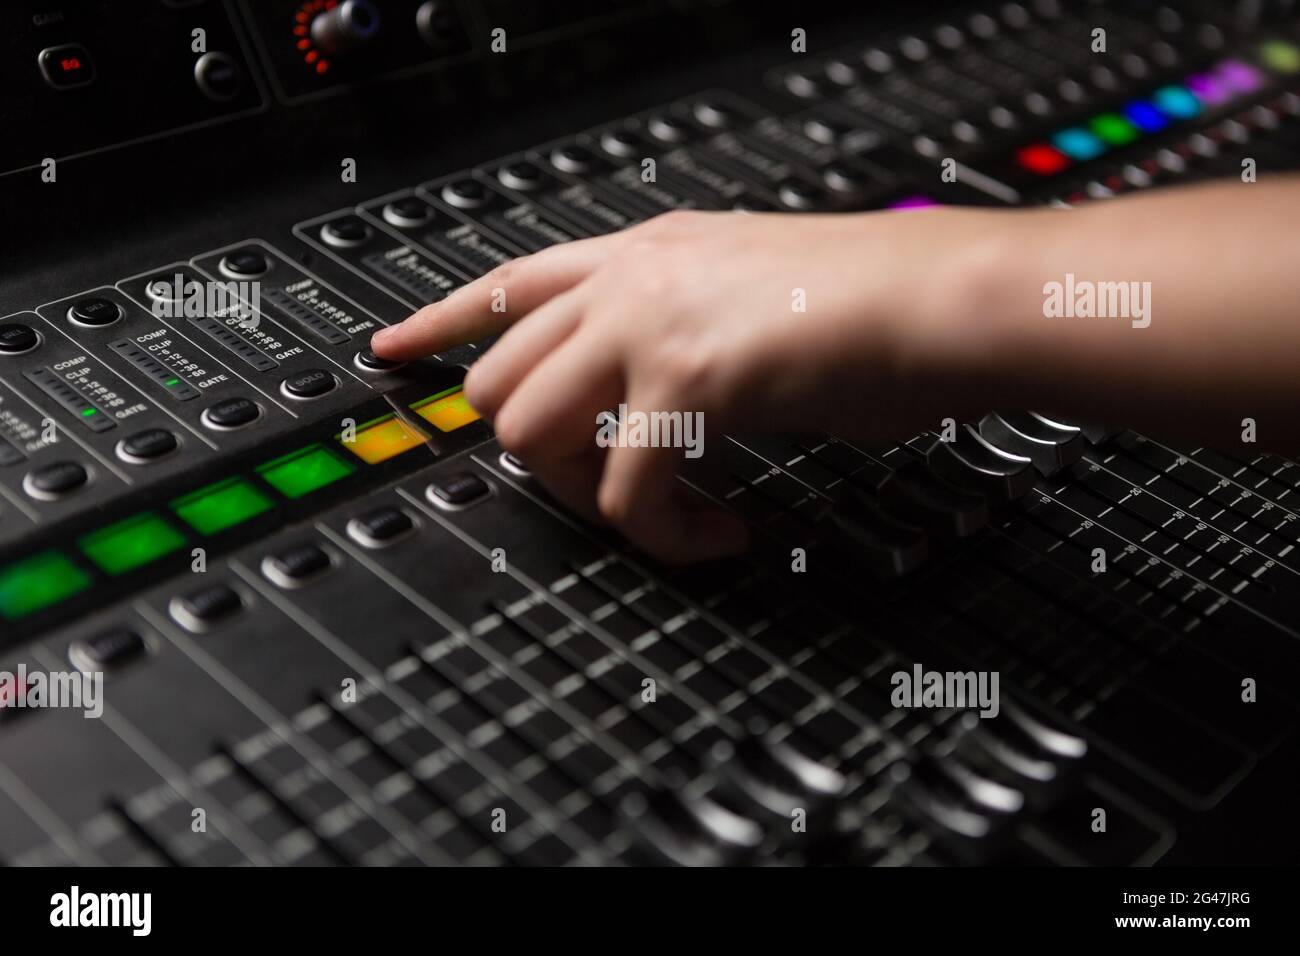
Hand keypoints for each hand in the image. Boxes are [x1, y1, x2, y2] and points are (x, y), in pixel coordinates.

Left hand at [370, 207, 1013, 562]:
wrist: (944, 303)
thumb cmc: (876, 310)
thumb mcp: (752, 305)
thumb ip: (684, 342)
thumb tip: (653, 408)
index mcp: (647, 254)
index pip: (509, 283)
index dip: (438, 322)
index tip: (392, 352)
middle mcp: (633, 278)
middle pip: (500, 380)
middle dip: (540, 458)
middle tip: (611, 490)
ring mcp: (652, 321)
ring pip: (529, 433)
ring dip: (587, 497)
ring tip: (668, 514)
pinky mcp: (688, 375)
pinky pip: (621, 490)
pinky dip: (662, 534)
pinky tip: (717, 532)